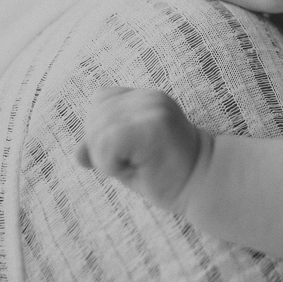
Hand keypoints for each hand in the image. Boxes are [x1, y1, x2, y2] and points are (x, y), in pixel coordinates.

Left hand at [76, 86, 208, 210]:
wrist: (204, 184)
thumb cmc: (165, 173)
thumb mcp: (127, 156)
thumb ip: (101, 145)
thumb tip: (78, 154)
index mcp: (145, 97)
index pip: (100, 100)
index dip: (102, 129)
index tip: (129, 150)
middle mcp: (150, 97)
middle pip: (94, 116)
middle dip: (102, 148)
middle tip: (136, 161)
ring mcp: (153, 109)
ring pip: (97, 133)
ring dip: (108, 160)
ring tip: (138, 164)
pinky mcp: (153, 125)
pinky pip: (106, 143)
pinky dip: (112, 164)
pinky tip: (137, 168)